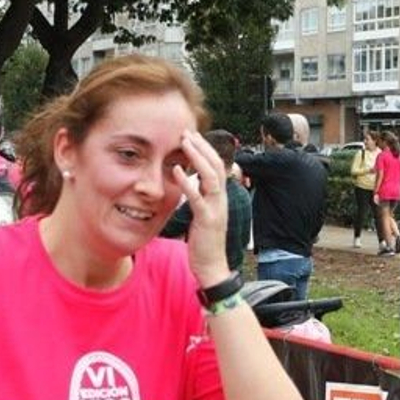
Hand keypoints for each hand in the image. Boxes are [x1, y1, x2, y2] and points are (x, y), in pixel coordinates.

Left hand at [171, 129, 229, 284]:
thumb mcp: (202, 214)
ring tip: (185, 142)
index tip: (192, 136)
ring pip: (211, 176)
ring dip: (198, 157)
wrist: (212, 266)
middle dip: (203, 146)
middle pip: (217, 165)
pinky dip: (188, 182)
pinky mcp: (207, 220)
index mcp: (220, 197)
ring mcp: (216, 209)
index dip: (206, 150)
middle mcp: (221, 200)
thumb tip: (190, 182)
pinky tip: (177, 170)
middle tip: (187, 132)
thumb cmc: (204, 242)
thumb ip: (199, 197)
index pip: (217, 166)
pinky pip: (198, 197)